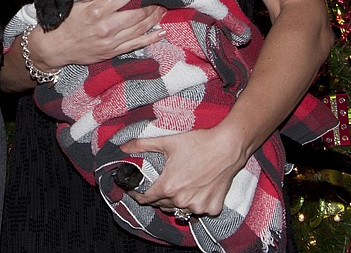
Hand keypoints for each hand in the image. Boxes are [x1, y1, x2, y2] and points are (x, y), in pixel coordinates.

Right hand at [28, 0, 165, 69]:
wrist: (53, 46)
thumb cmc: (64, 20)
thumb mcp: (77, 0)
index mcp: (98, 9)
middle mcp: (107, 26)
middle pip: (139, 12)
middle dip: (153, 1)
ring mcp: (111, 41)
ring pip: (141, 27)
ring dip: (155, 17)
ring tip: (163, 7)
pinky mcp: (112, 52)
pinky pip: (136, 44)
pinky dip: (151, 38)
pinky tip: (161, 31)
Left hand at [120, 126, 247, 216]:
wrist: (227, 147)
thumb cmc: (198, 143)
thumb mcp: (167, 142)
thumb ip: (142, 145)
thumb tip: (123, 147)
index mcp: (168, 187)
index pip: (145, 198)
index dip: (137, 195)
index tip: (134, 191)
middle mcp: (182, 201)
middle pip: (162, 204)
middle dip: (156, 196)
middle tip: (158, 184)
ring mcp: (198, 207)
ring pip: (179, 209)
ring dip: (175, 201)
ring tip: (177, 187)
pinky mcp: (212, 208)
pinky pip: (198, 210)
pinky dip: (195, 203)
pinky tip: (196, 189)